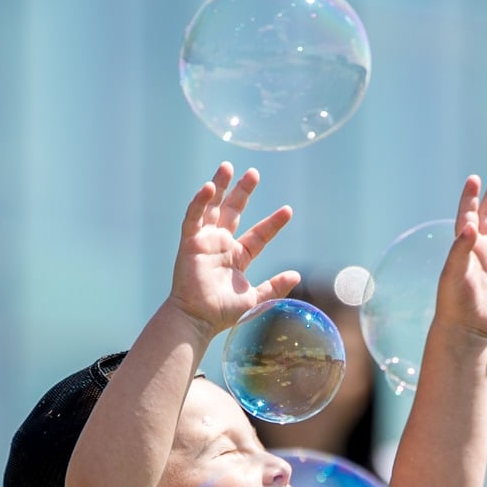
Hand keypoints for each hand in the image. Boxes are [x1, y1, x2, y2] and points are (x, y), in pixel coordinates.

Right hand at [169, 162, 298, 338]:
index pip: (258, 234)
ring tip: (228, 166)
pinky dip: (200, 202)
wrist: (198, 320)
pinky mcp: (190, 243)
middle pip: (233, 211)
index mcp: (237, 256)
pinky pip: (193, 217)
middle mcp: (221, 245)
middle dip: (242, 191)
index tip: (288, 211)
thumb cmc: (223, 313)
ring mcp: (205, 242)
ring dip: (219, 186)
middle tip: (253, 173)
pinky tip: (209, 187)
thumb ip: (275, 287)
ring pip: (212, 207)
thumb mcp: (255, 298)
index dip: (273, 223)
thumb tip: (297, 274)